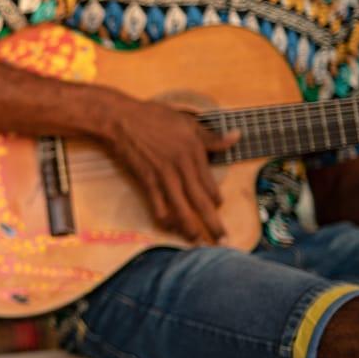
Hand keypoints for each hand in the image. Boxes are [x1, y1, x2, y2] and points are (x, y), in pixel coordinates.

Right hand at [99, 95, 238, 244]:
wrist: (121, 119)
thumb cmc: (154, 116)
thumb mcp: (188, 122)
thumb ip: (212, 136)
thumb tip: (237, 136)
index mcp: (194, 153)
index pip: (210, 184)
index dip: (216, 199)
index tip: (219, 207)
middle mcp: (182, 168)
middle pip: (200, 201)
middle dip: (212, 223)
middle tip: (222, 239)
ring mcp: (163, 176)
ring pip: (181, 207)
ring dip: (189, 227)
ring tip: (196, 241)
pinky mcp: (146, 180)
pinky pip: (157, 204)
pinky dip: (163, 217)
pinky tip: (168, 227)